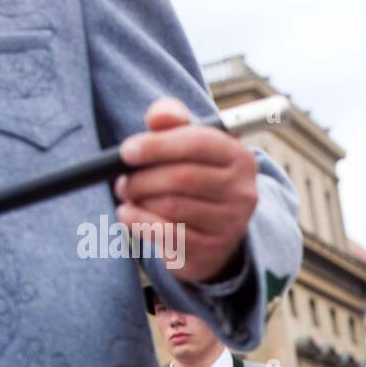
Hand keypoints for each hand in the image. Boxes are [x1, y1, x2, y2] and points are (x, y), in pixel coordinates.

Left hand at [115, 97, 258, 282]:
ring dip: (140, 200)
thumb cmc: (193, 177)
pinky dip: (140, 222)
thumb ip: (172, 119)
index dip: (157, 145)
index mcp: (240, 157)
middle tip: (122, 181)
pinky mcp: (214, 249)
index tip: (126, 152)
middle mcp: (243, 191)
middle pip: (183, 178)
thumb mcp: (187, 144)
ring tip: (128, 196)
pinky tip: (128, 214)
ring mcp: (232, 223)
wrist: (211, 232)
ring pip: (172, 207)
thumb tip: (156, 117)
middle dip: (143, 179)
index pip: (198, 143)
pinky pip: (168, 234)